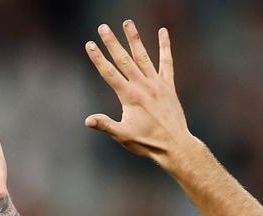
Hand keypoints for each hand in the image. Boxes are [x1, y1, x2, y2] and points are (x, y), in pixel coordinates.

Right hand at [84, 21, 192, 163]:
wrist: (175, 145)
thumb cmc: (147, 142)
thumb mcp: (123, 136)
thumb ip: (105, 125)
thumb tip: (88, 121)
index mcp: (129, 96)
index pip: (109, 73)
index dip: (98, 58)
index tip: (89, 44)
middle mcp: (142, 86)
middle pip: (124, 60)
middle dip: (112, 43)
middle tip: (103, 27)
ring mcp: (157, 83)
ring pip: (143, 56)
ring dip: (134, 39)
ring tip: (127, 23)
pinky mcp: (168, 86)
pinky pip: (166, 62)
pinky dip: (164, 46)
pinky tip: (163, 32)